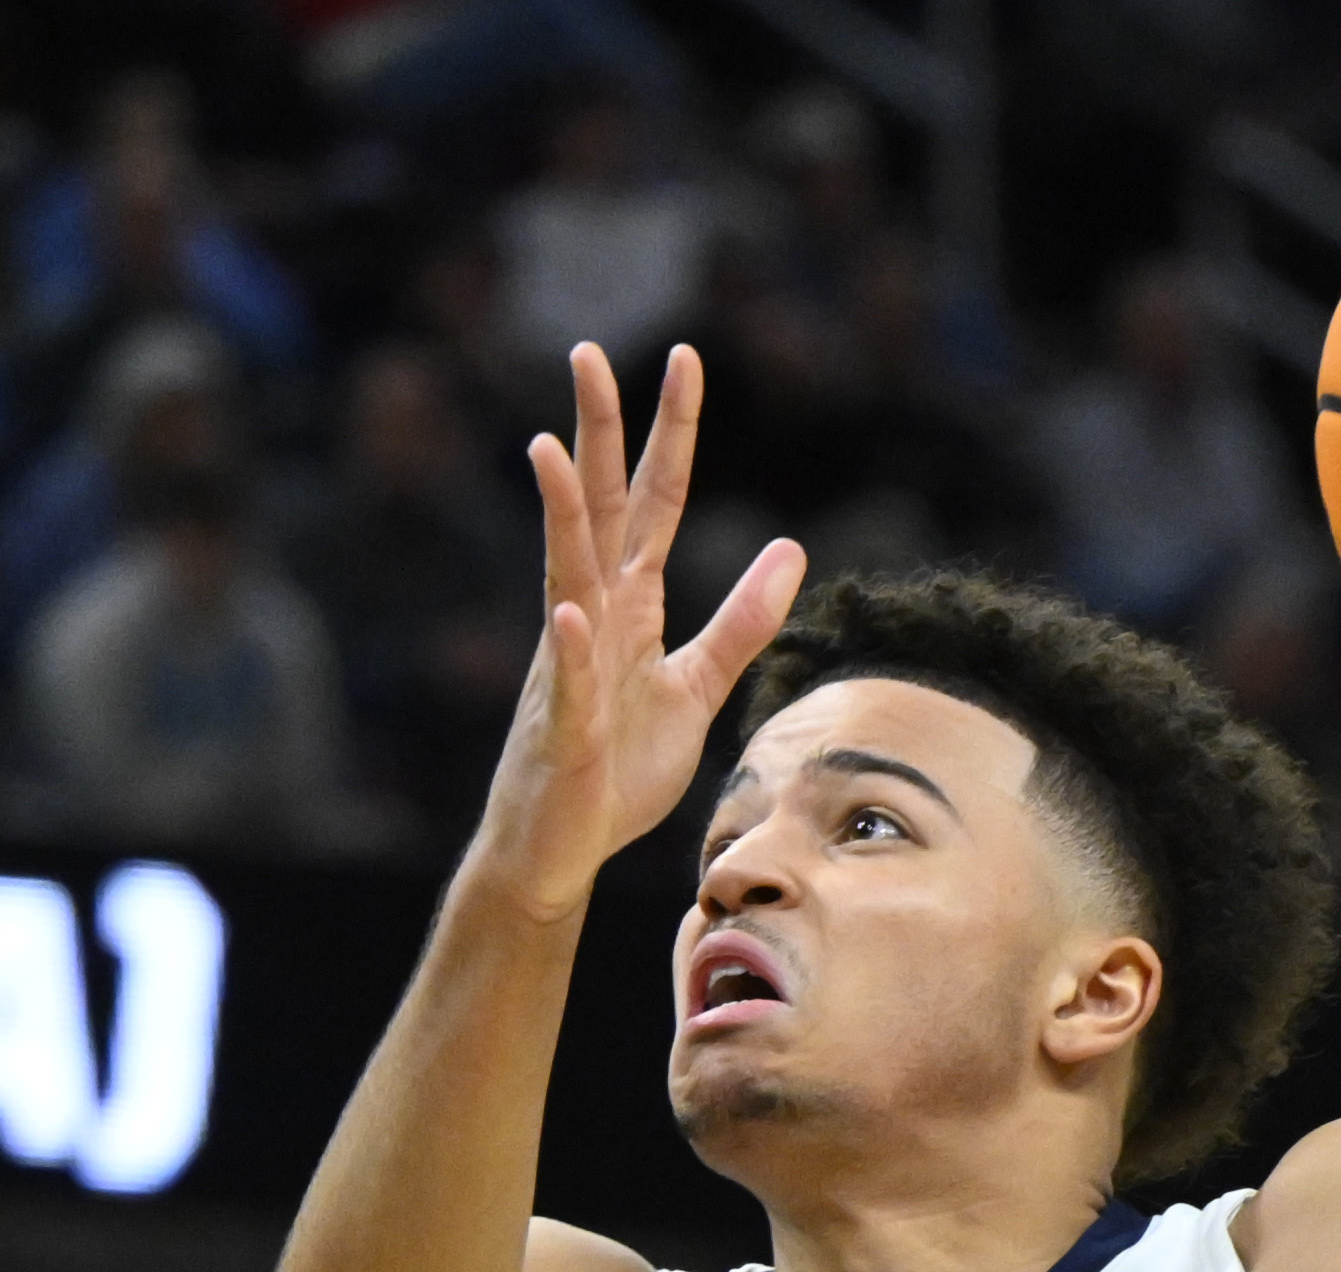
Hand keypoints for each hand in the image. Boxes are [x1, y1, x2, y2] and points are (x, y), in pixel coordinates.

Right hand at [465, 342, 806, 920]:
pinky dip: (572, 647)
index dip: (672, 433)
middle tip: (586, 352)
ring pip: (567, 575)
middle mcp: (594, 618)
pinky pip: (570, 682)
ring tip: (549, 448)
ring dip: (559, 515)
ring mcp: (572, 667)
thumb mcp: (698, 688)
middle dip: (596, 434)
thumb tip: (792, 548)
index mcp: (631, 605)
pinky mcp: (566, 729)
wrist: (560, 849)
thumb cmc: (617, 768)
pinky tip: (568, 612)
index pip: (657, 502)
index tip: (684, 359)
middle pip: (599, 510)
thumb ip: (742, 623)